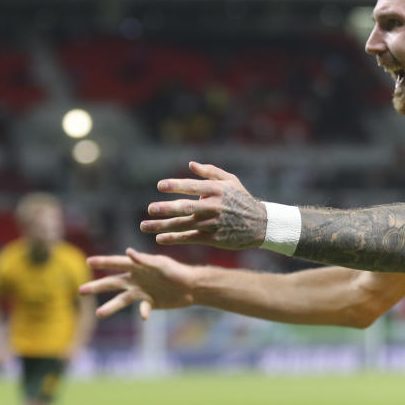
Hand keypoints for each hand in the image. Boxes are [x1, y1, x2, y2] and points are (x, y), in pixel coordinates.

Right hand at [80, 248, 196, 319]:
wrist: (192, 287)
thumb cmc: (178, 272)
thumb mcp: (161, 265)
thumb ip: (145, 261)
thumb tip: (128, 252)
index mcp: (138, 266)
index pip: (116, 263)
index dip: (102, 262)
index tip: (88, 262)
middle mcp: (136, 279)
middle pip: (112, 283)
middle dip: (97, 287)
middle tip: (80, 291)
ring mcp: (142, 291)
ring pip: (121, 300)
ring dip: (110, 307)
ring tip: (98, 314)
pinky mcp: (150, 303)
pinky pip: (141, 308)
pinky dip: (142, 312)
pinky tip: (144, 316)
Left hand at [140, 161, 266, 249]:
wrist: (260, 224)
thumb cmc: (242, 199)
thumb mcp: (230, 180)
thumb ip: (210, 172)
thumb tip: (190, 165)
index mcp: (216, 190)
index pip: (192, 187)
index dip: (176, 185)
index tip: (160, 186)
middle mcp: (213, 207)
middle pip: (185, 208)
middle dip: (166, 209)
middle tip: (150, 209)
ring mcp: (212, 224)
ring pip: (183, 225)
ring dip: (162, 226)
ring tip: (144, 226)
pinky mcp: (213, 238)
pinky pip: (190, 238)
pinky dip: (174, 239)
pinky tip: (159, 239)